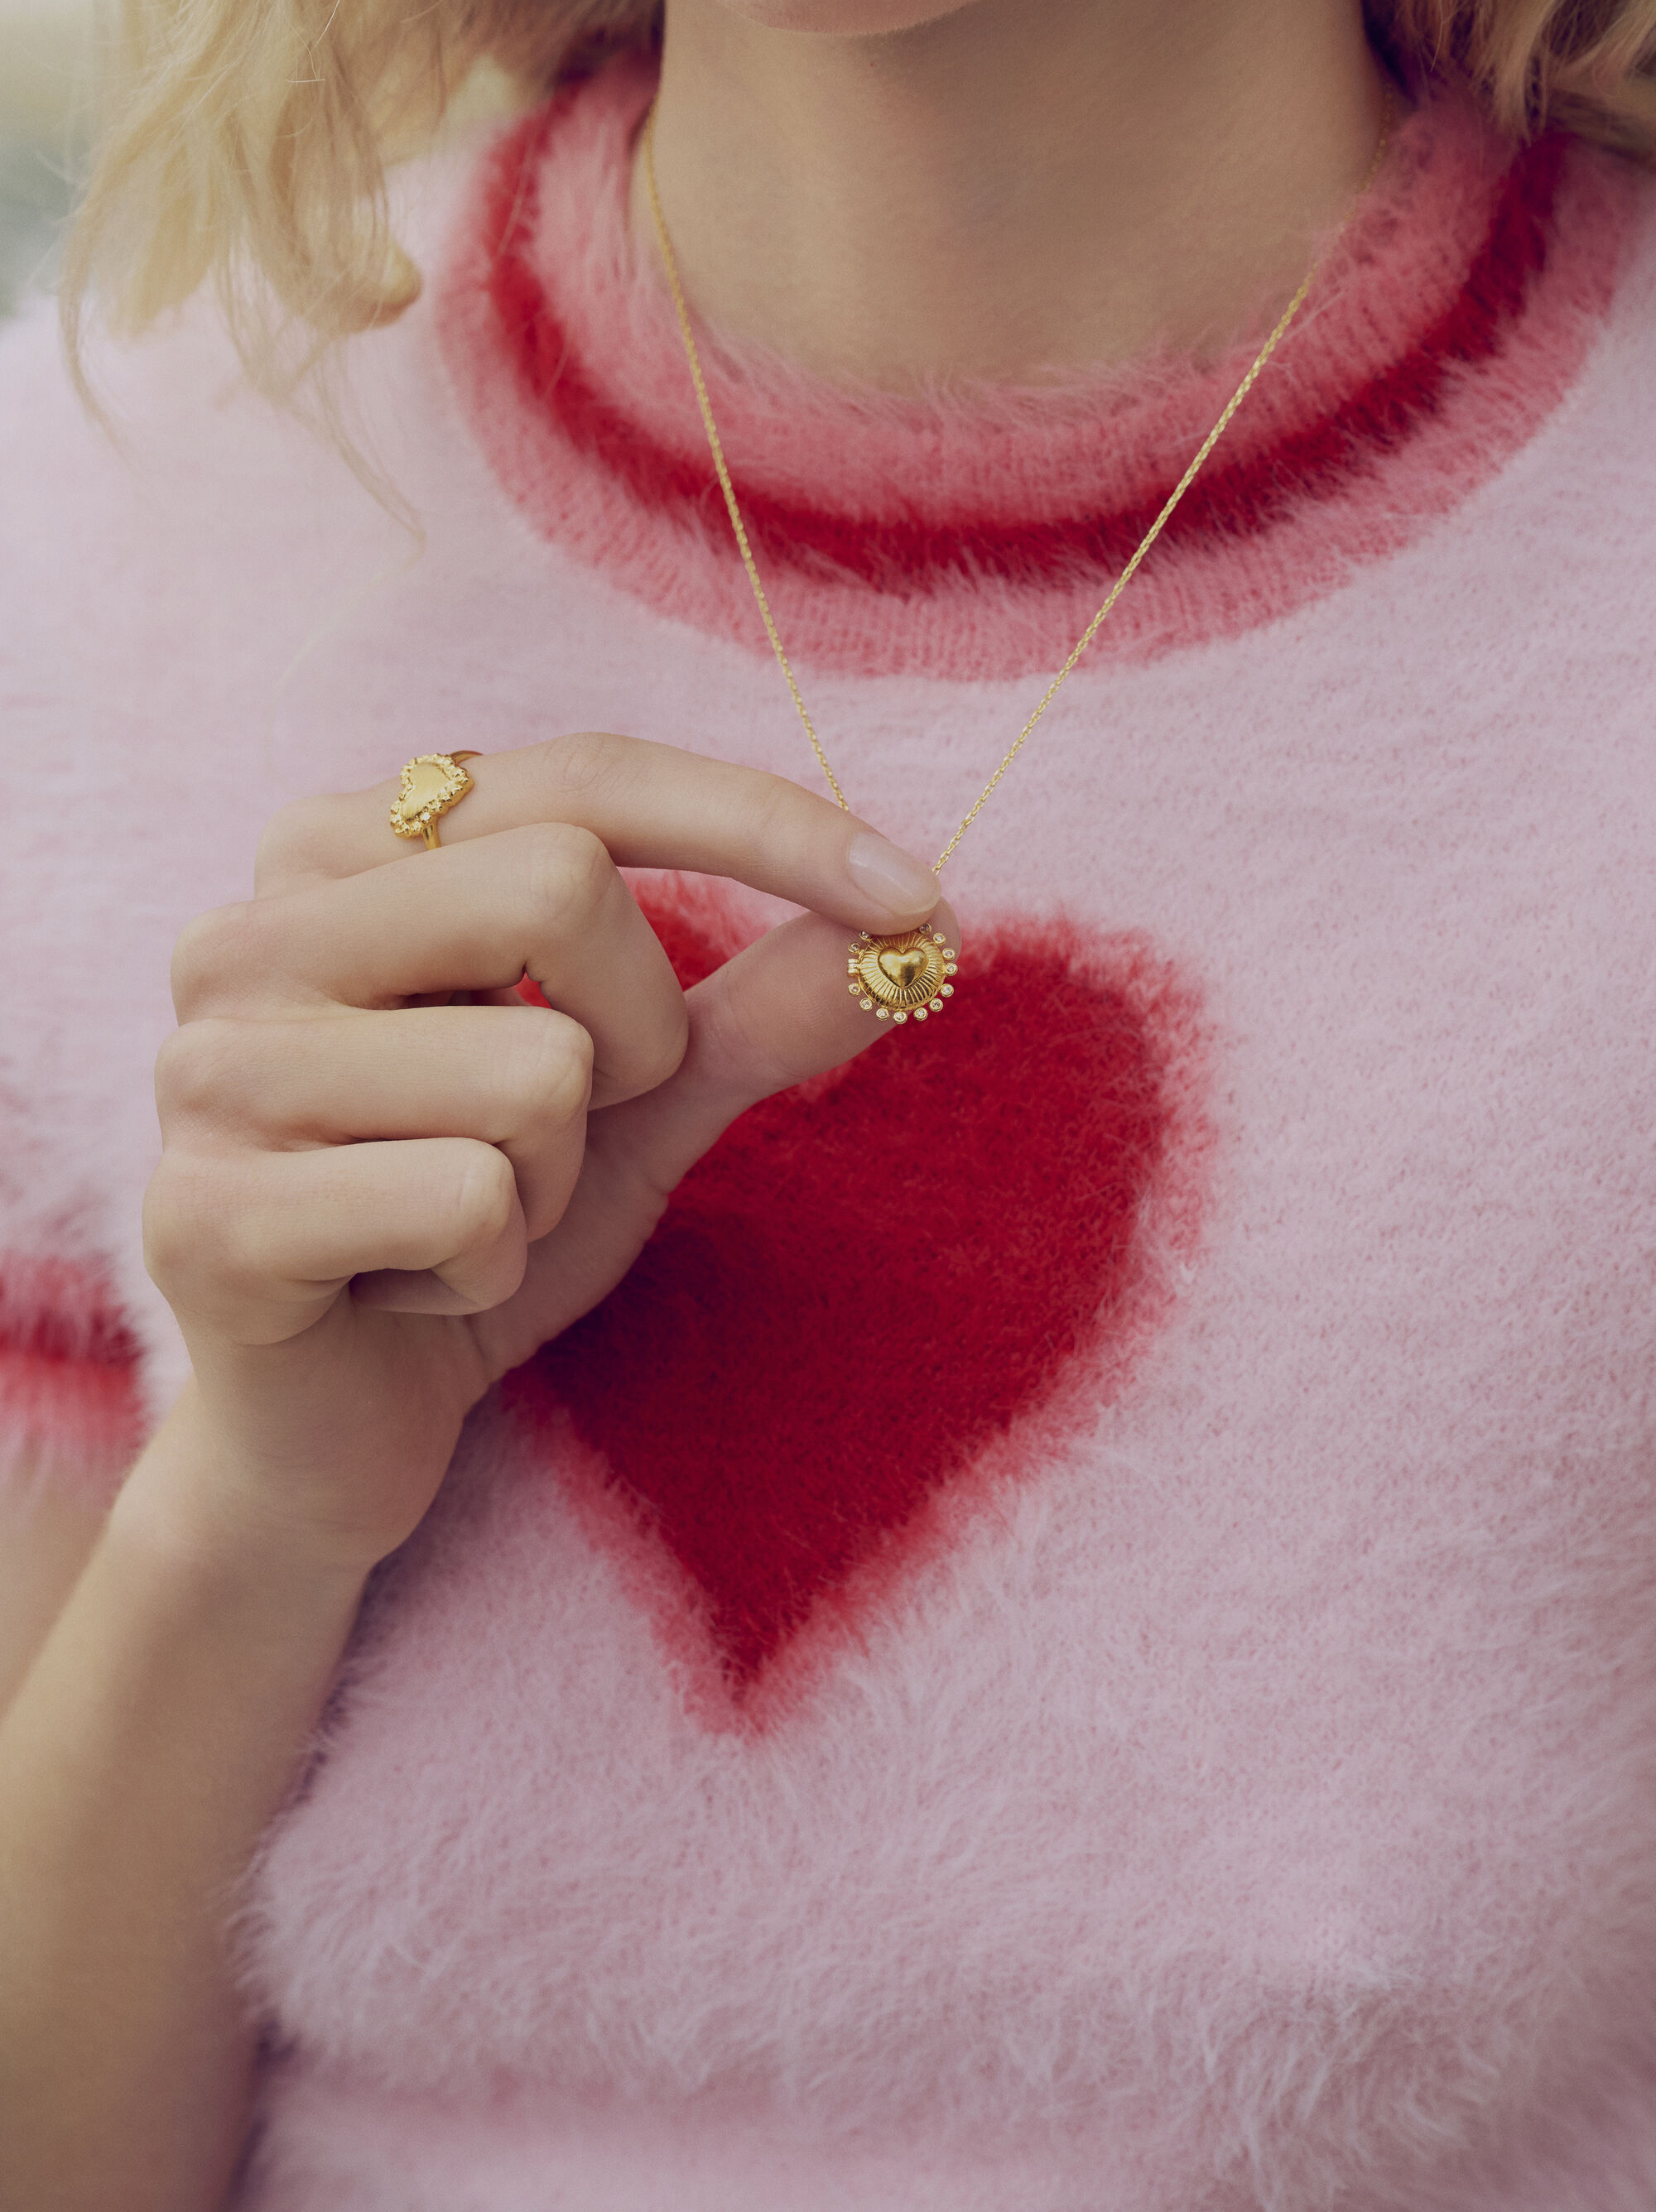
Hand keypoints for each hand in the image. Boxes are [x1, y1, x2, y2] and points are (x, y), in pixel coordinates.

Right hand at [143, 736, 947, 1575]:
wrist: (329, 1433)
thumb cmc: (476, 1226)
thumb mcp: (640, 1102)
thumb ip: (759, 1007)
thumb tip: (922, 927)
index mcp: (343, 852)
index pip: (584, 778)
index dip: (765, 825)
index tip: (918, 897)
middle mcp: (250, 929)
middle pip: (563, 885)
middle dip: (638, 1036)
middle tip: (566, 1128)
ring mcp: (208, 1069)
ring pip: (534, 1068)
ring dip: (556, 1179)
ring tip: (469, 1218)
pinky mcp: (202, 1216)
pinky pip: (468, 1203)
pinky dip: (492, 1269)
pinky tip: (410, 1288)